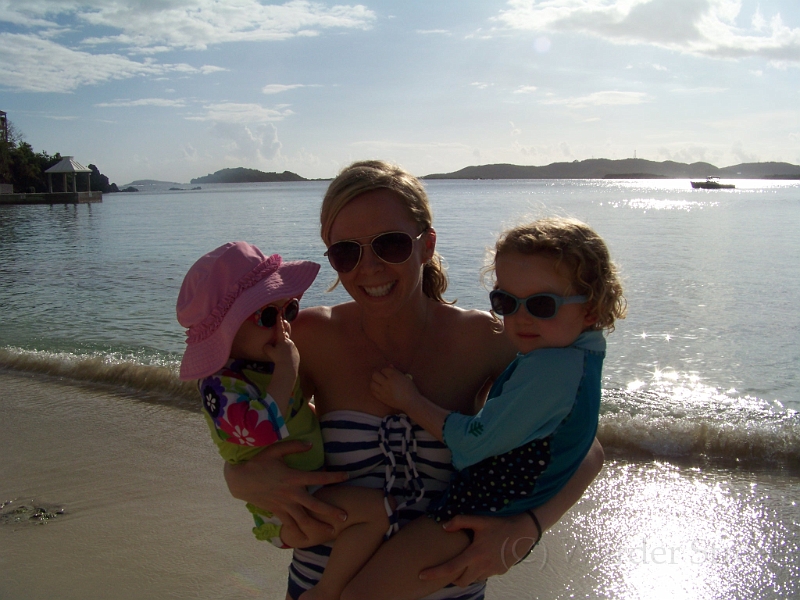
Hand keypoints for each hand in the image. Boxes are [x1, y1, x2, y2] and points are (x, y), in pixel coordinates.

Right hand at [224, 439, 348, 545]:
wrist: (239, 479)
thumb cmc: (258, 462)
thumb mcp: (275, 450)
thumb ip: (294, 446)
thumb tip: (311, 444)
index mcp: (293, 477)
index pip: (318, 477)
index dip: (333, 476)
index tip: (347, 476)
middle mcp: (290, 493)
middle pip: (315, 505)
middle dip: (331, 511)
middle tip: (345, 516)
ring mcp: (283, 504)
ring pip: (304, 518)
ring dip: (318, 525)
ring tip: (332, 531)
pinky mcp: (276, 511)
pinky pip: (289, 523)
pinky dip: (299, 530)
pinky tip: (307, 537)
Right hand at [262, 317, 299, 378]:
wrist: (288, 367)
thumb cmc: (278, 359)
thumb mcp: (269, 352)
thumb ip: (267, 347)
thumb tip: (267, 345)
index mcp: (282, 340)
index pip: (280, 328)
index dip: (279, 320)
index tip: (279, 313)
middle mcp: (289, 342)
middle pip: (287, 331)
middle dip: (285, 326)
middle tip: (284, 321)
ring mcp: (294, 347)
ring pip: (288, 344)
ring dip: (284, 345)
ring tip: (280, 352)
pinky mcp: (296, 353)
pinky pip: (290, 351)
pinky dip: (287, 353)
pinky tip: (285, 359)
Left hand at [370, 366, 419, 411]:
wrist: (410, 402)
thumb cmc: (410, 389)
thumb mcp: (405, 377)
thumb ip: (396, 371)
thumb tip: (390, 366)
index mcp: (394, 376)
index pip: (384, 369)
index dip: (386, 371)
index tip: (388, 373)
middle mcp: (387, 383)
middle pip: (375, 375)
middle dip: (378, 374)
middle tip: (382, 377)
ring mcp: (384, 391)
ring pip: (372, 383)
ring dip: (375, 382)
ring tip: (379, 383)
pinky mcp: (382, 398)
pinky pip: (373, 392)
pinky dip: (375, 389)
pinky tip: (379, 389)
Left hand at [419, 513, 534, 585]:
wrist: (524, 531)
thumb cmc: (500, 524)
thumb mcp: (479, 520)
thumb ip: (460, 521)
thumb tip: (443, 526)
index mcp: (474, 553)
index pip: (450, 567)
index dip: (435, 573)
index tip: (421, 575)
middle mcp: (482, 566)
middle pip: (460, 581)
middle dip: (452, 577)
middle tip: (449, 567)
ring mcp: (492, 571)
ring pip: (473, 579)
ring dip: (466, 574)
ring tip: (466, 561)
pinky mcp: (500, 572)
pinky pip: (484, 575)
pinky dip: (478, 571)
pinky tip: (481, 558)